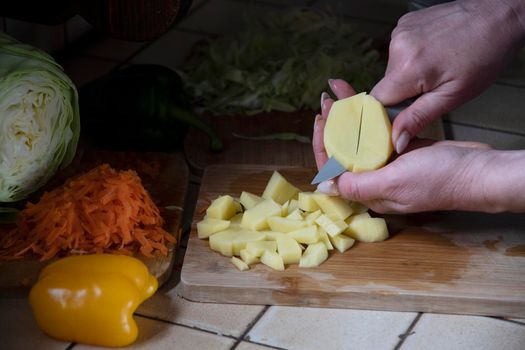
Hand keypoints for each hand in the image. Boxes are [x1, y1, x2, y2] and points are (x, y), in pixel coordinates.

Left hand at [313, 79, 493, 213]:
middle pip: (344, 152)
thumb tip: (324, 186)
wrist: (479, 170)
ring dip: (348, 118)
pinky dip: (368, 118)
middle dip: (332, 126)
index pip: (334, 170)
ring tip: (338, 94)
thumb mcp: (394, 182)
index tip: (321, 120)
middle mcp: (374, 180)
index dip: (323, 145)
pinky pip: (377, 134)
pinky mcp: (401, 151)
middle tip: (327, 101)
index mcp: (369, 191)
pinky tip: (361, 102)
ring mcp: (388, 165)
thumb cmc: (440, 179)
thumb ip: (358, 184)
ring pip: (359, 140)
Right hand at [371, 0, 524, 152]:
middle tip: (431, 89)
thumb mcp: (453, 96)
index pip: (377, 102)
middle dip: (403, 93)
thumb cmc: (485, 56)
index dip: (387, 114)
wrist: (498, 17)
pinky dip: (412, 57)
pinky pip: (399, 51)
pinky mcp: (405, 23)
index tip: (404, 117)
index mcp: (408, 68)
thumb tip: (395, 140)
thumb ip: (418, 118)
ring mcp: (400, 32)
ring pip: (393, 69)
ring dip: (409, 75)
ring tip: (437, 68)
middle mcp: (398, 46)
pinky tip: (433, 53)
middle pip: (386, 85)